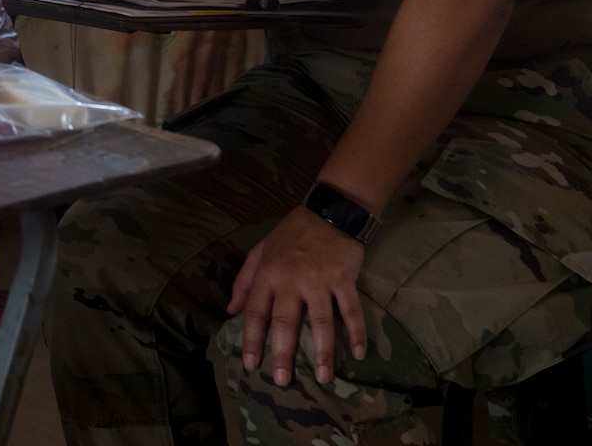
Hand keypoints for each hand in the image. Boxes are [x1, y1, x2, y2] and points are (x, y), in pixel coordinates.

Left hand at [227, 206, 367, 385]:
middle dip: (283, 352)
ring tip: (322, 377)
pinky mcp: (344, 279)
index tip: (251, 364)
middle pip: (286, 321)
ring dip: (322, 351)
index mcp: (268, 273)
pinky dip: (357, 332)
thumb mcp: (260, 251)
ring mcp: (320, 280)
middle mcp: (292, 279)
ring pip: (321, 321)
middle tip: (283, 380)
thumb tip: (230, 310)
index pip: (256, 311)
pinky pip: (351, 310)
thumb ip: (244, 281)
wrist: (329, 211)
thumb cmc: (291, 234)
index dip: (252, 339)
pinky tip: (360, 354)